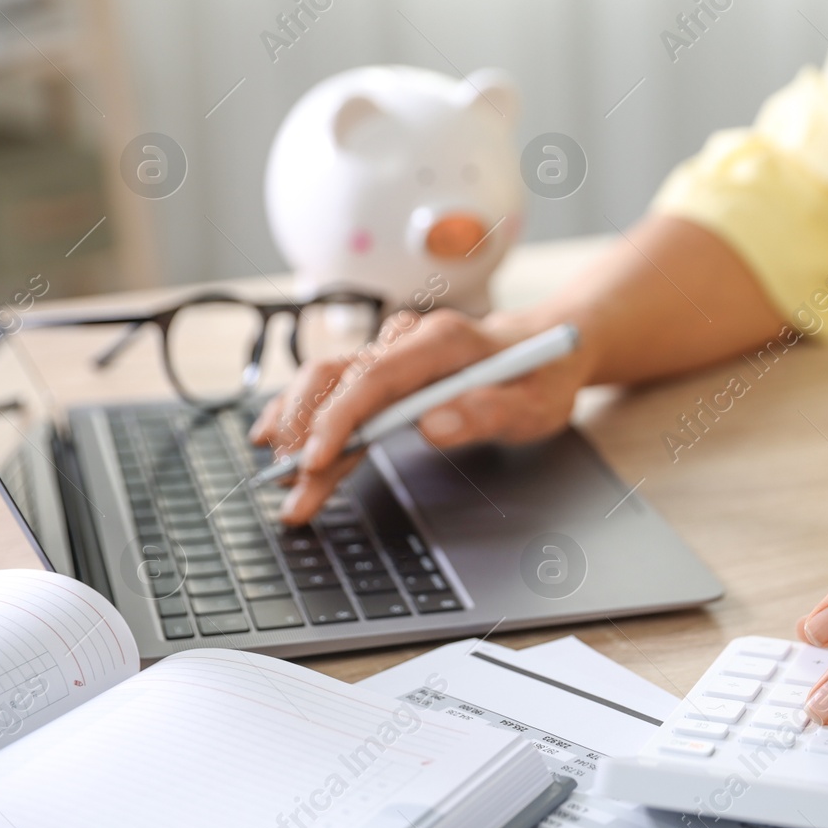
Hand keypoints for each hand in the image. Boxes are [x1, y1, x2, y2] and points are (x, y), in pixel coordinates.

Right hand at [249, 308, 590, 522]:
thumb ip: (487, 412)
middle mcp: (409, 339)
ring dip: (297, 429)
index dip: (338, 418)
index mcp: (443, 340)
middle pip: (337, 378)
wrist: (549, 346)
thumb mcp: (534, 403)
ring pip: (327, 384)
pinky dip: (307, 418)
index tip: (316, 460)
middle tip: (289, 487)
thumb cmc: (542, 375)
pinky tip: (282, 442)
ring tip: (279, 478)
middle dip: (305, 434)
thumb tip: (432, 426)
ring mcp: (393, 352)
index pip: (374, 376)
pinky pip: (336, 391)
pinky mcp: (387, 371)